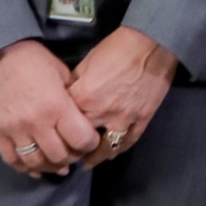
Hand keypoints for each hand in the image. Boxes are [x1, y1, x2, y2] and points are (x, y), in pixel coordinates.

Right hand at [0, 40, 101, 177]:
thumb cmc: (30, 58)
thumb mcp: (60, 71)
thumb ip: (72, 95)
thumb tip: (82, 113)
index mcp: (57, 106)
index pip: (81, 139)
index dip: (90, 144)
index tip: (91, 141)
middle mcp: (37, 123)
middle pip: (60, 156)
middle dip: (72, 157)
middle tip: (75, 153)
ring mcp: (15, 130)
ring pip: (37, 162)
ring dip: (51, 167)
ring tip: (58, 165)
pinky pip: (13, 159)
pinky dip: (26, 168)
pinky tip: (35, 167)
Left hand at [69, 27, 179, 164]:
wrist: (151, 44)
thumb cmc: (116, 48)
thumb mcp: (87, 62)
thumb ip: (75, 83)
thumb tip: (67, 96)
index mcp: (84, 97)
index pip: (64, 120)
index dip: (58, 127)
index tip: (54, 133)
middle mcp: (102, 113)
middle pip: (82, 138)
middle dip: (73, 146)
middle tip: (67, 152)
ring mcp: (124, 119)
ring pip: (106, 148)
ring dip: (95, 157)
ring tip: (87, 162)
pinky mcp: (142, 120)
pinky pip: (128, 142)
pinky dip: (117, 150)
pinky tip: (110, 154)